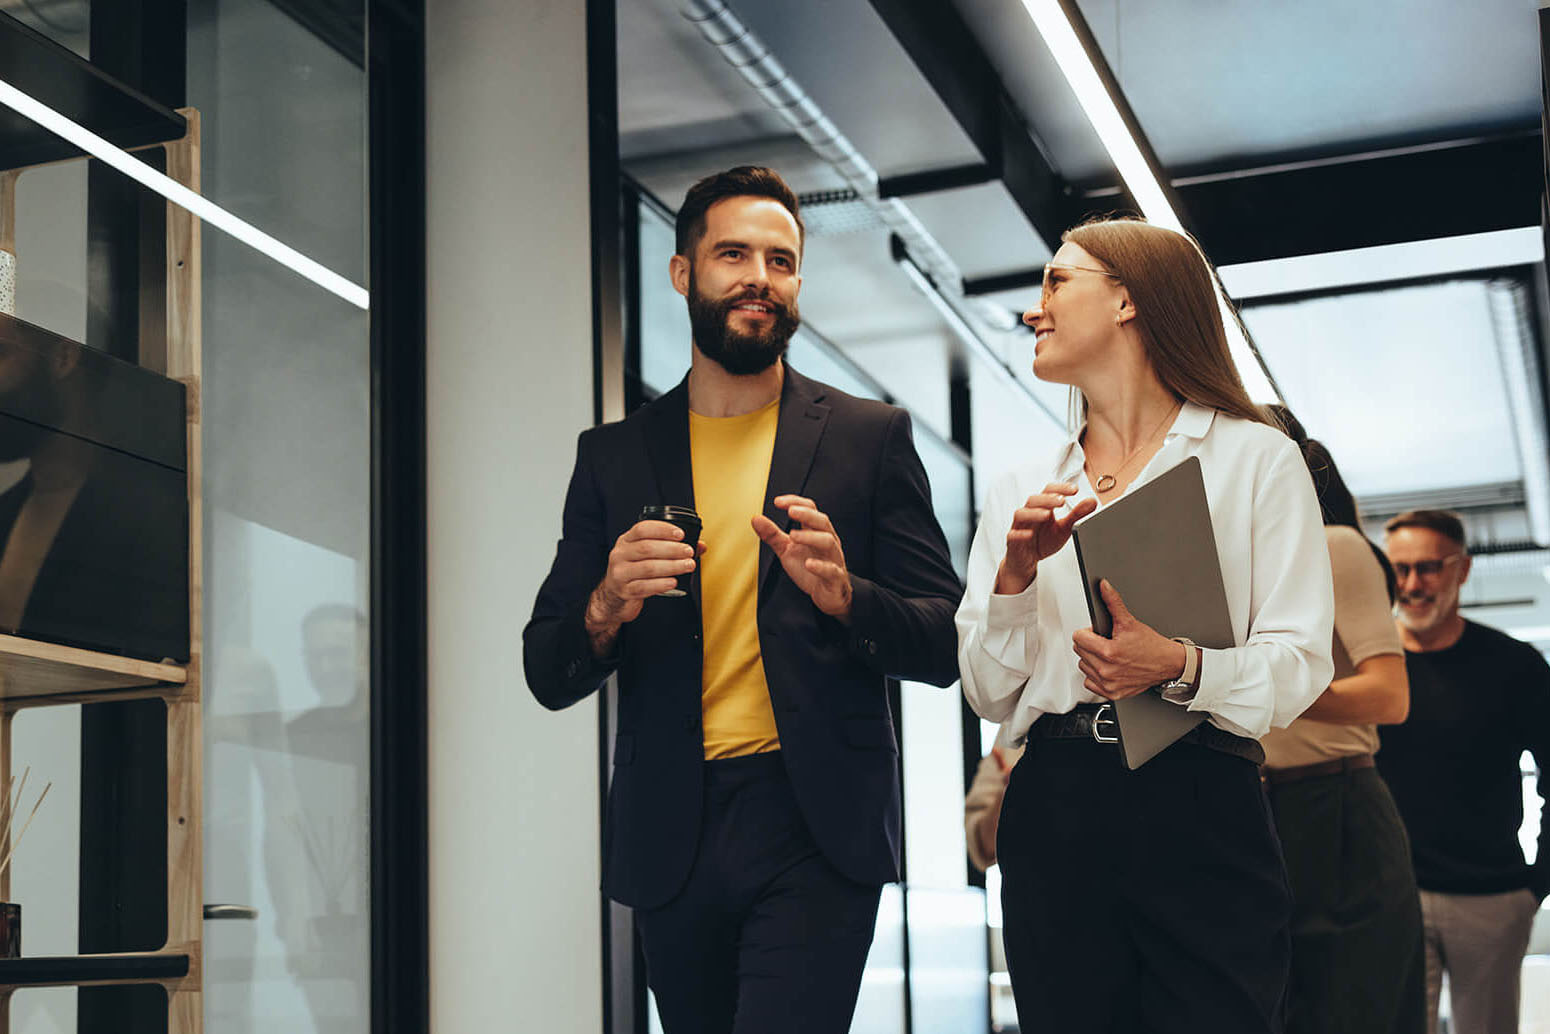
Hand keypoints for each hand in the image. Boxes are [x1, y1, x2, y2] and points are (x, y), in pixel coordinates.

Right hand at [586, 520, 703, 633]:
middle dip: (671, 549)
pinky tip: (674, 582)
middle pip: (646, 548)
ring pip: (647, 568)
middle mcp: (620, 554)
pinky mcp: (624, 591)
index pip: (642, 529)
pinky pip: (644, 587)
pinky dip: (661, 584)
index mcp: (626, 541)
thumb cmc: (636, 572)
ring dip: (671, 566)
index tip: (681, 534)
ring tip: (688, 566)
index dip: (662, 529)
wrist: (615, 598)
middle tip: (689, 552)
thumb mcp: (647, 556)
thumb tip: (701, 545)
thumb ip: (672, 548)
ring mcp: (620, 573)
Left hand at [752, 494, 852, 619]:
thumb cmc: (809, 569)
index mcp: (816, 532)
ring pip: (828, 542)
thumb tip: (756, 519)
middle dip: (807, 514)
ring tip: (793, 535)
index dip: (796, 502)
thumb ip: (772, 535)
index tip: (778, 502)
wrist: (827, 595)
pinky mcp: (835, 578)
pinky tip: (809, 564)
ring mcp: (833, 559)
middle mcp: (827, 541)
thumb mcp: (787, 550)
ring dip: (810, 537)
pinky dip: (820, 566)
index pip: (810, 509)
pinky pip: (832, 570)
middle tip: (790, 511)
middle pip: (822, 521)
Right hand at [995, 483, 1096, 594]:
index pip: (1048, 492)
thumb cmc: (1043, 541)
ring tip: (1047, 514)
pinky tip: (1030, 535)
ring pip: (1020, 514)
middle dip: (1047, 499)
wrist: (1025, 560)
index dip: (1060, 488)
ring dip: (1034, 513)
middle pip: (1033, 500)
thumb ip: (1077, 515)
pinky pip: (1013, 535)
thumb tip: (1092, 501)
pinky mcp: (1013, 542)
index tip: (1074, 490)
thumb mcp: (1063, 528)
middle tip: (1062, 501)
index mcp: (1041, 508)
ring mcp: (1019, 527)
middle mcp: (1029, 514)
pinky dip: (1020, 534)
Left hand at [1070, 580, 1187, 700]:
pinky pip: (1090, 683)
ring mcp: (1109, 683)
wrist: (1168, 664)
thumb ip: (1113, 602)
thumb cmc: (1152, 646)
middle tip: (1106, 642)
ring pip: (1083, 666)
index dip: (1088, 632)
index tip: (1098, 633)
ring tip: (1108, 655)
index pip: (1078, 638)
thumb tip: (1104, 586)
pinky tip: (1108, 668)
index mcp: (1109, 652)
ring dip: (1092, 660)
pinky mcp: (1112, 693)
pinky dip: (1096, 676)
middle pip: (1080, 651)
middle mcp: (1107, 670)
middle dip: (1090, 644)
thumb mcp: (1130, 622)